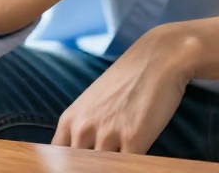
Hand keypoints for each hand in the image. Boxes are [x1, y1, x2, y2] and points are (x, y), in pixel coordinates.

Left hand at [54, 25, 198, 152]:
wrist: (160, 57)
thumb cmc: (130, 79)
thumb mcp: (94, 102)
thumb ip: (84, 128)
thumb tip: (84, 154)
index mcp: (70, 121)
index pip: (58, 160)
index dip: (70, 165)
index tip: (86, 161)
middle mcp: (83, 129)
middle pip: (78, 165)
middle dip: (93, 165)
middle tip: (109, 155)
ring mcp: (107, 134)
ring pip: (103, 167)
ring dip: (114, 163)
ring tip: (126, 154)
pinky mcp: (133, 138)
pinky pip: (127, 165)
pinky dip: (134, 165)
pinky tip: (140, 158)